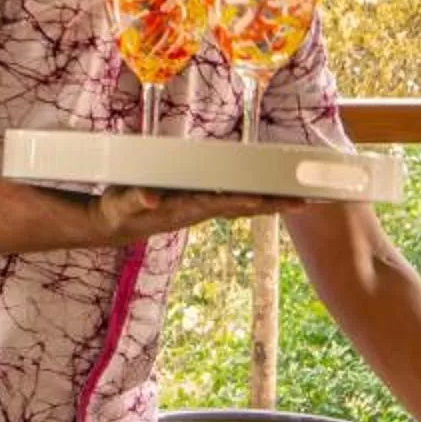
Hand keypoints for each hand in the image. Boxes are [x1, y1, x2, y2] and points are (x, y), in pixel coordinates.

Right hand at [89, 185, 309, 246]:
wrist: (116, 223)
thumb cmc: (119, 209)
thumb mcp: (123, 203)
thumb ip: (136, 198)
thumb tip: (152, 198)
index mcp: (184, 208)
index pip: (220, 203)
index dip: (243, 201)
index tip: (266, 200)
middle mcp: (199, 210)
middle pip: (242, 207)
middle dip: (272, 205)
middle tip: (304, 202)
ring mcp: (203, 208)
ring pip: (243, 206)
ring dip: (272, 204)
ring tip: (302, 201)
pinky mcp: (202, 204)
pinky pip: (236, 202)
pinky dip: (258, 200)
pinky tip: (278, 199)